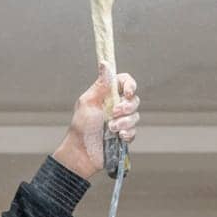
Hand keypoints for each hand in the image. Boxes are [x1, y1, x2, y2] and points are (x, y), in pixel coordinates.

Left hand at [52, 65, 140, 180]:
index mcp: (106, 95)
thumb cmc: (81, 127)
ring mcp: (121, 121)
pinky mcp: (124, 135)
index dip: (129, 84)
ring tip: (111, 128)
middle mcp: (115, 106)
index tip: (127, 92)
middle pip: (133, 99)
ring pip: (135, 116)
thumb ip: (100, 85)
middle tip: (114, 113)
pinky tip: (119, 137)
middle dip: (127, 106)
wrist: (82, 153)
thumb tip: (105, 63)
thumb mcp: (89, 102)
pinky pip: (134, 131)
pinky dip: (128, 133)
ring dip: (124, 122)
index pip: (124, 82)